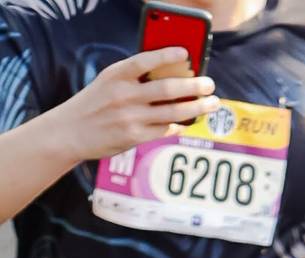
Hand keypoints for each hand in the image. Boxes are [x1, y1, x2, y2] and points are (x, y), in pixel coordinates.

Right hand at [60, 49, 214, 165]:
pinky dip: (180, 126)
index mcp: (116, 75)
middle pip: (167, 89)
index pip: (145, 61)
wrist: (71, 131)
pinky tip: (190, 121)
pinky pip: (164, 130)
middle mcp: (124, 95)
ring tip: (212, 104)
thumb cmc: (95, 103)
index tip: (186, 53)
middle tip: (210, 84)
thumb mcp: (108, 81)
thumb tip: (169, 75)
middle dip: (193, 86)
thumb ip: (133, 77)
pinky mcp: (134, 137)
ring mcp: (130, 117)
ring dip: (196, 108)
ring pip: (172, 112)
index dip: (167, 55)